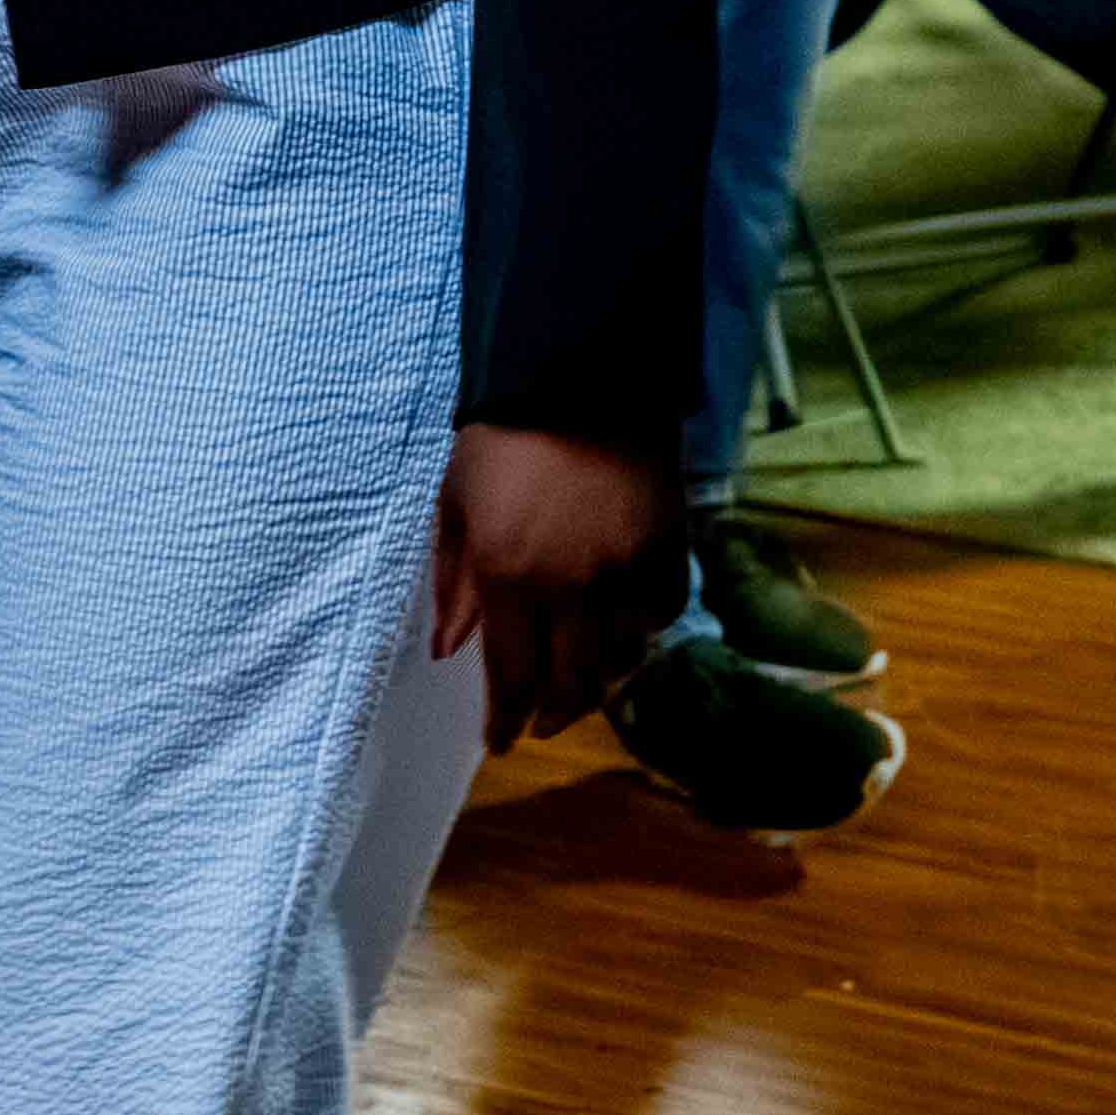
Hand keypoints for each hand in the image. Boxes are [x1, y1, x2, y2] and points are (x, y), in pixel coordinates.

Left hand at [428, 421, 668, 741]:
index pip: (511, 675)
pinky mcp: (666, 544)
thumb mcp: (455, 509)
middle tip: (543, 723)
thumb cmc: (500, 440)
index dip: (506, 719)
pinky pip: (662, 611)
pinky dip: (645, 630)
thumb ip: (453, 585)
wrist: (575, 374)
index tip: (502, 740)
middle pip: (571, 680)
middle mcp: (569, 583)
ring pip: (621, 654)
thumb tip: (450, 650)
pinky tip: (628, 632)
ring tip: (585, 684)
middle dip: (554, 713)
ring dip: (601, 679)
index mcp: (507, 575)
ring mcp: (624, 566)